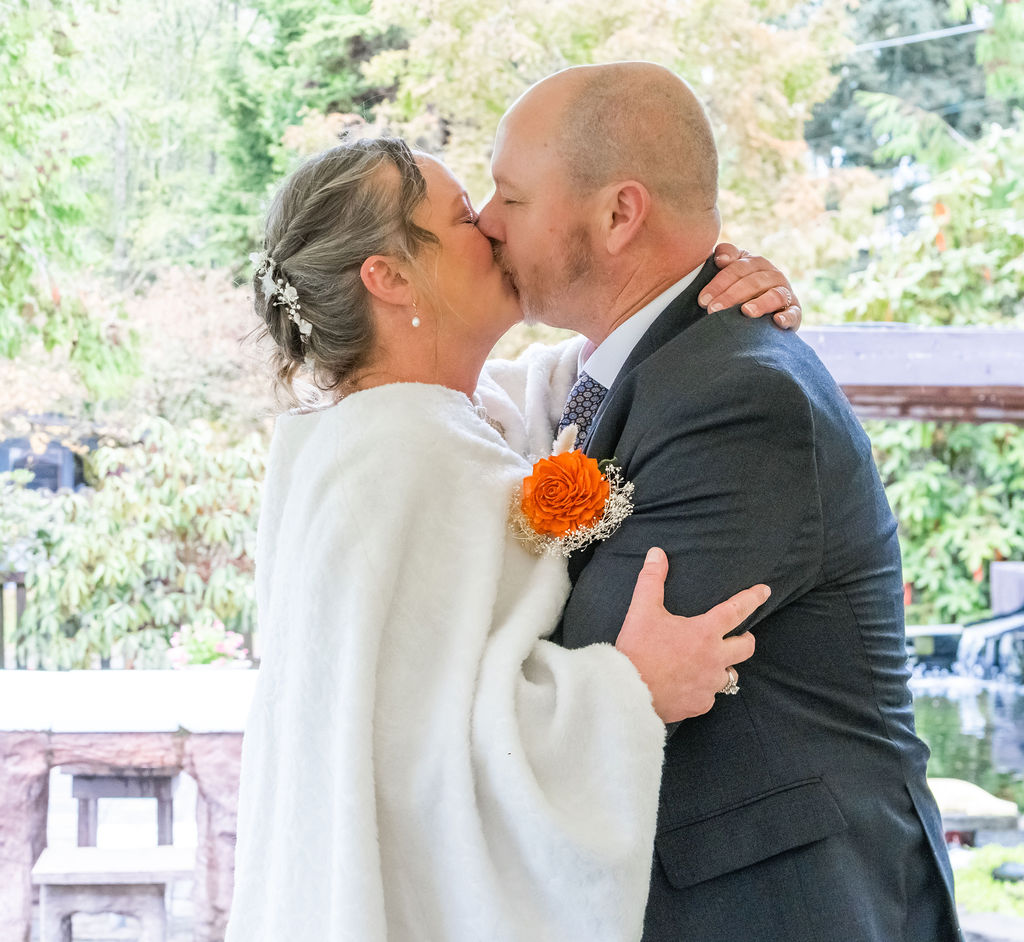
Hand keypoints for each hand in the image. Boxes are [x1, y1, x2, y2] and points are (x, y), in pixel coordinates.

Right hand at [615, 547, 765, 723]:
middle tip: (738, 635)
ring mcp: (710, 684)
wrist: (627, 693)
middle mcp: (715, 659)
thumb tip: (657, 553)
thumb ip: (652, 580)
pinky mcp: (701, 704)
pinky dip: (704, 689)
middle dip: (745, 639)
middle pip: (746, 647)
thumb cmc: (637, 649)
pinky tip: (691, 685)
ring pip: (729, 673)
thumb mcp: (642, 610)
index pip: (737, 610)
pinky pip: (711, 696)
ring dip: (722, 666)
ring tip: (708, 663)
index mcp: (705, 632)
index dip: (753, 598)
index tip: (764, 592)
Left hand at [698, 243, 801, 329]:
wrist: (763, 313)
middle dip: (731, 295)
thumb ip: (725, 257)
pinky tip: (777, 320)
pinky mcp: (795, 311)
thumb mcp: (730, 272)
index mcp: (755, 263)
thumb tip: (720, 258)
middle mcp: (772, 275)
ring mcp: (785, 292)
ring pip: (775, 294)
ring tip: (745, 312)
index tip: (702, 299)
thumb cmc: (739, 290)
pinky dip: (787, 316)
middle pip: (753, 282)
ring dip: (761, 303)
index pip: (737, 268)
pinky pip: (794, 312)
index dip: (719, 282)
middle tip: (713, 310)